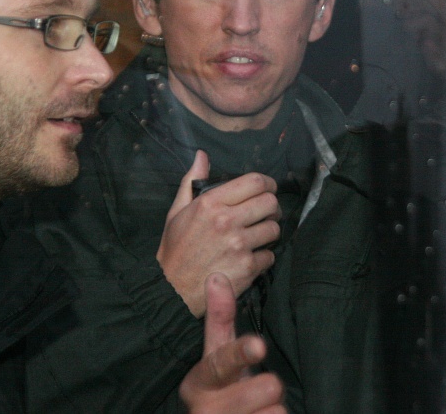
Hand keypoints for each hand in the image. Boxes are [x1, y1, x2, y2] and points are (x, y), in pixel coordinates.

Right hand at [158, 150, 279, 315]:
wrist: (172, 290)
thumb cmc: (175, 249)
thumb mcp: (177, 211)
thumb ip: (191, 181)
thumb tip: (202, 155)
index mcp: (211, 203)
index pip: (255, 181)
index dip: (267, 184)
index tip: (266, 190)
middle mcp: (227, 221)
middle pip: (270, 203)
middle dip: (271, 207)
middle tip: (264, 214)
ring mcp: (239, 245)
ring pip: (274, 229)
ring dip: (268, 232)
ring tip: (257, 236)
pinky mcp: (247, 268)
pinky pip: (270, 256)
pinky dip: (263, 258)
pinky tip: (250, 258)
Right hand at [180, 273, 285, 413]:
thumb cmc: (223, 388)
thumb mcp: (218, 353)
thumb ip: (219, 320)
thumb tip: (216, 277)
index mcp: (198, 383)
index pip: (219, 365)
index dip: (239, 354)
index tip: (259, 344)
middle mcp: (204, 410)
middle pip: (247, 395)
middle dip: (265, 388)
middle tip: (272, 385)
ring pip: (270, 413)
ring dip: (274, 408)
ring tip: (264, 407)